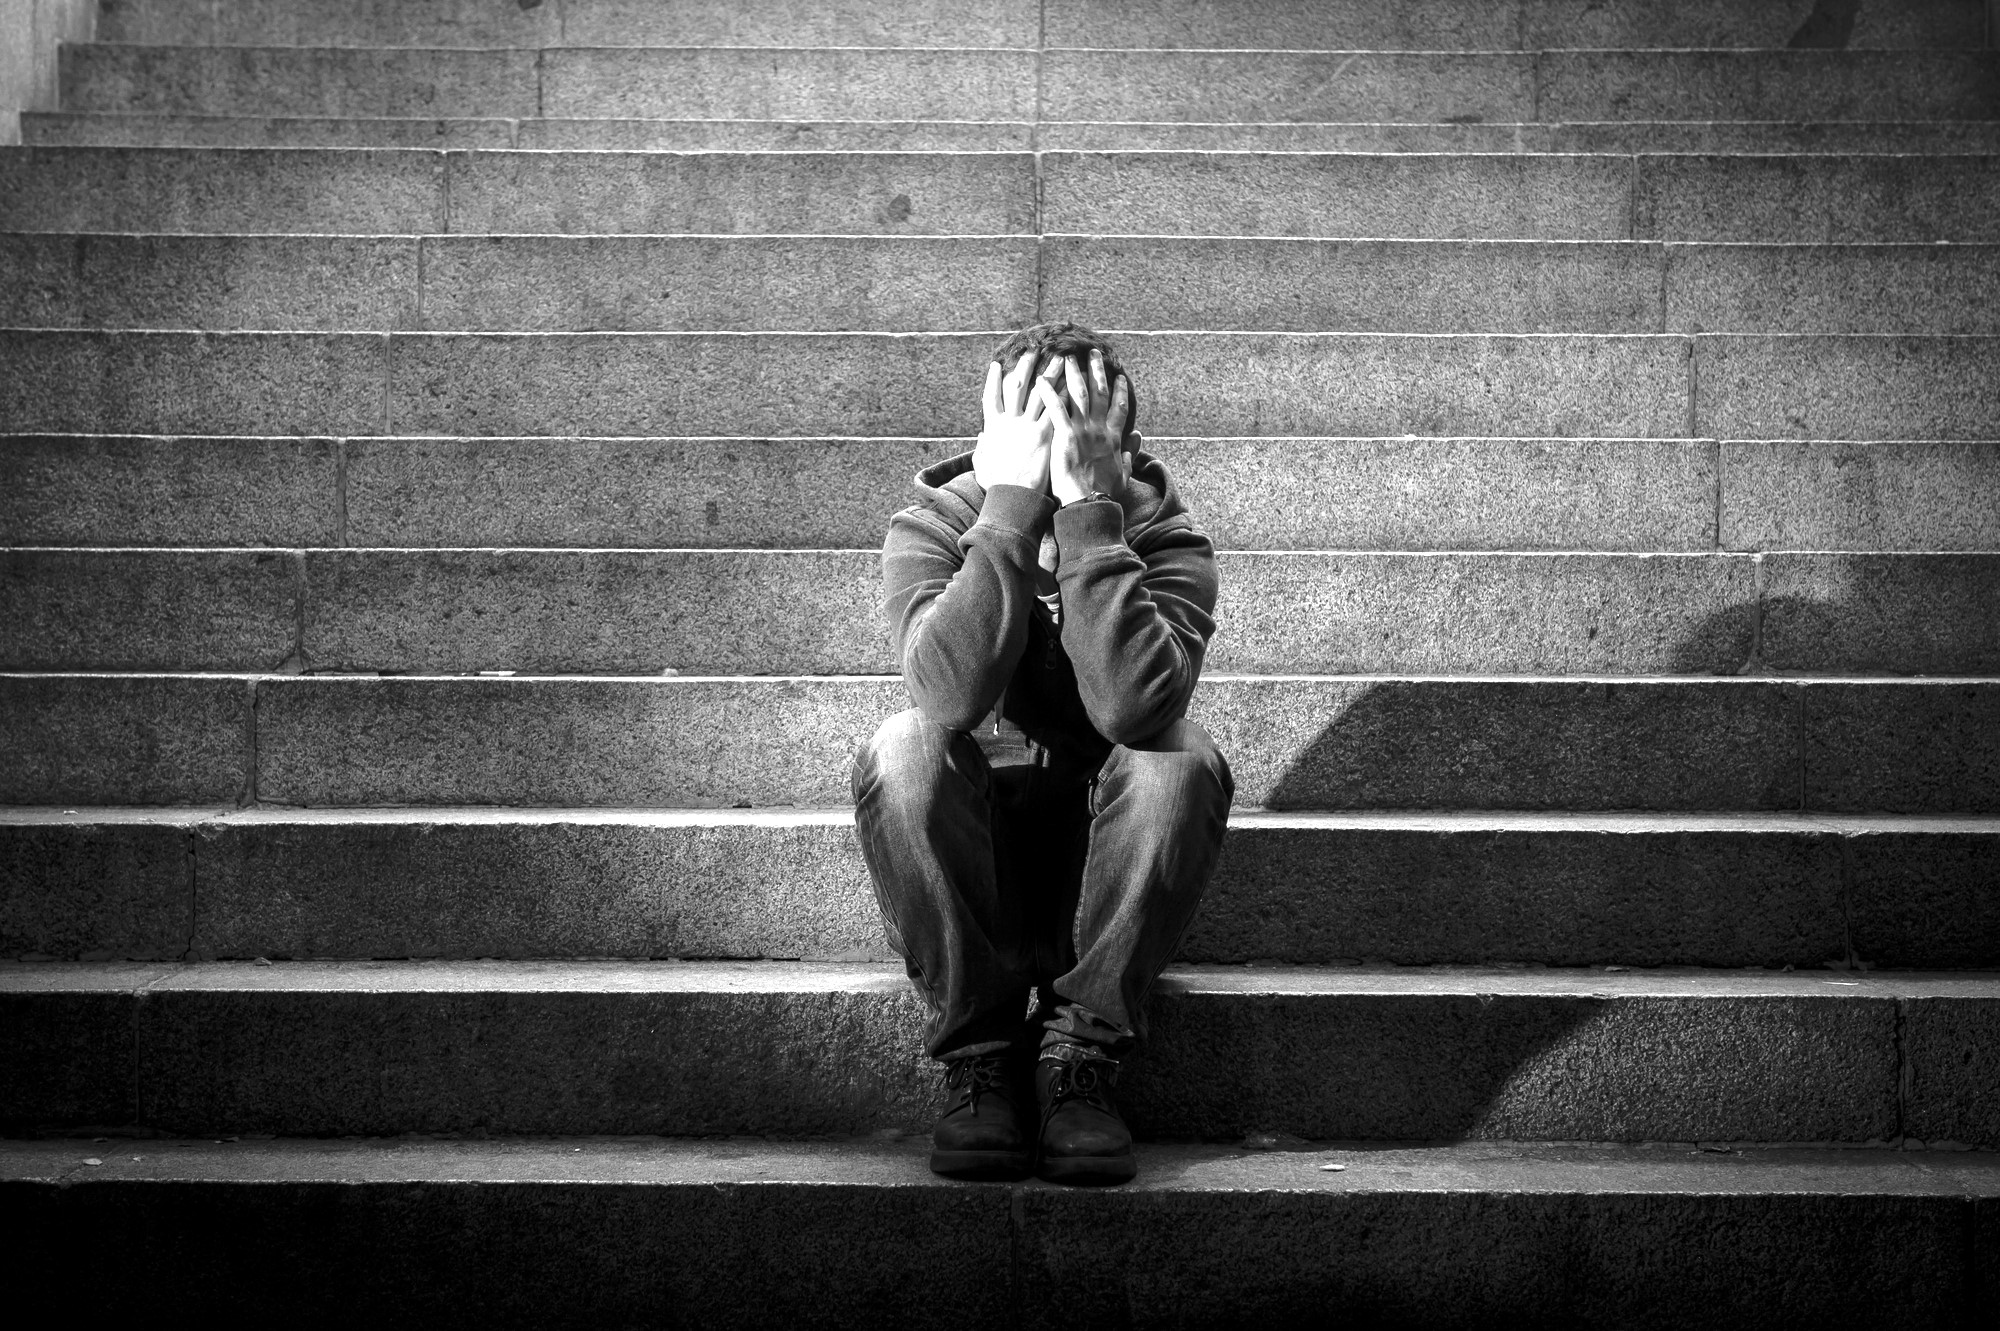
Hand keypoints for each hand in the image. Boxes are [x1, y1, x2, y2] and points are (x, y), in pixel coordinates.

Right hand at [972, 353, 1058, 492]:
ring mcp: (1027, 427)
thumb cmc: (997, 485)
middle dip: (1025, 366)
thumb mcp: (982, 465)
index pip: (991, 397)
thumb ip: (981, 448)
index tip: (997, 365)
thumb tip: (982, 436)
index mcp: (993, 427)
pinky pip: (1056, 410)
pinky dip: (1064, 395)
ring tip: (1062, 358)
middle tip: (1034, 349)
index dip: (993, 380)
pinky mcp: (1045, 436)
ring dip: (1051, 373)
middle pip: (1017, 386)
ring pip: (1040, 393)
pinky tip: (1074, 383)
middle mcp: (1010, 422)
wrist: (1012, 498)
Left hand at [1048, 350, 1132, 506]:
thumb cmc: (1105, 493)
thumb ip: (1130, 452)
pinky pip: (1056, 409)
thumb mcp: (1124, 472)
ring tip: (1067, 356)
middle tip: (1092, 352)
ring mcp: (1083, 431)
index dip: (1120, 389)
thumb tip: (1138, 436)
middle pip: (1099, 392)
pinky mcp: (1065, 437)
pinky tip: (1041, 379)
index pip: (1119, 406)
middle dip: (1097, 370)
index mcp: (1114, 437)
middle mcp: (1100, 429)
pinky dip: (1049, 393)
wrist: (1090, 504)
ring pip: (1079, 394)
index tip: (1119, 375)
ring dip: (1073, 373)